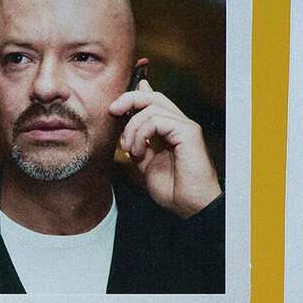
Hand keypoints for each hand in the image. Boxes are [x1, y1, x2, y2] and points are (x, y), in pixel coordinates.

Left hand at [107, 81, 221, 216]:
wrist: (190, 206)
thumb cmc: (173, 189)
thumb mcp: (145, 164)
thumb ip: (138, 144)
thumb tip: (125, 129)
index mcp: (170, 130)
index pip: (153, 101)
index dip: (134, 96)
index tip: (114, 108)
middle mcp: (179, 124)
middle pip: (152, 97)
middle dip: (128, 100)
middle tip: (112, 112)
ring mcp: (185, 126)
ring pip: (152, 107)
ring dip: (132, 127)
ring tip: (129, 149)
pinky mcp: (188, 132)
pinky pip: (157, 120)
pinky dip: (141, 134)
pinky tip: (138, 151)